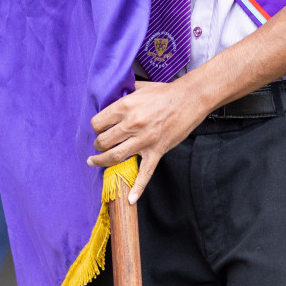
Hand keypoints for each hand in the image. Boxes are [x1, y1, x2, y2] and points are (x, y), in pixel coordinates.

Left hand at [89, 80, 208, 203]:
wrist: (190, 99)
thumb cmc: (165, 92)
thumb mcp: (140, 87)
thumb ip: (124, 93)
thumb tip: (112, 95)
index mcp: (125, 107)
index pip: (98, 123)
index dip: (96, 127)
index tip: (100, 128)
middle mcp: (131, 124)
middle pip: (103, 141)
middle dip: (98, 145)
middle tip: (100, 145)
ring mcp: (144, 140)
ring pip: (115, 156)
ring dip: (102, 161)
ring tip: (95, 161)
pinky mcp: (156, 151)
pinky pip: (145, 173)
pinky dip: (138, 187)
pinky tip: (131, 198)